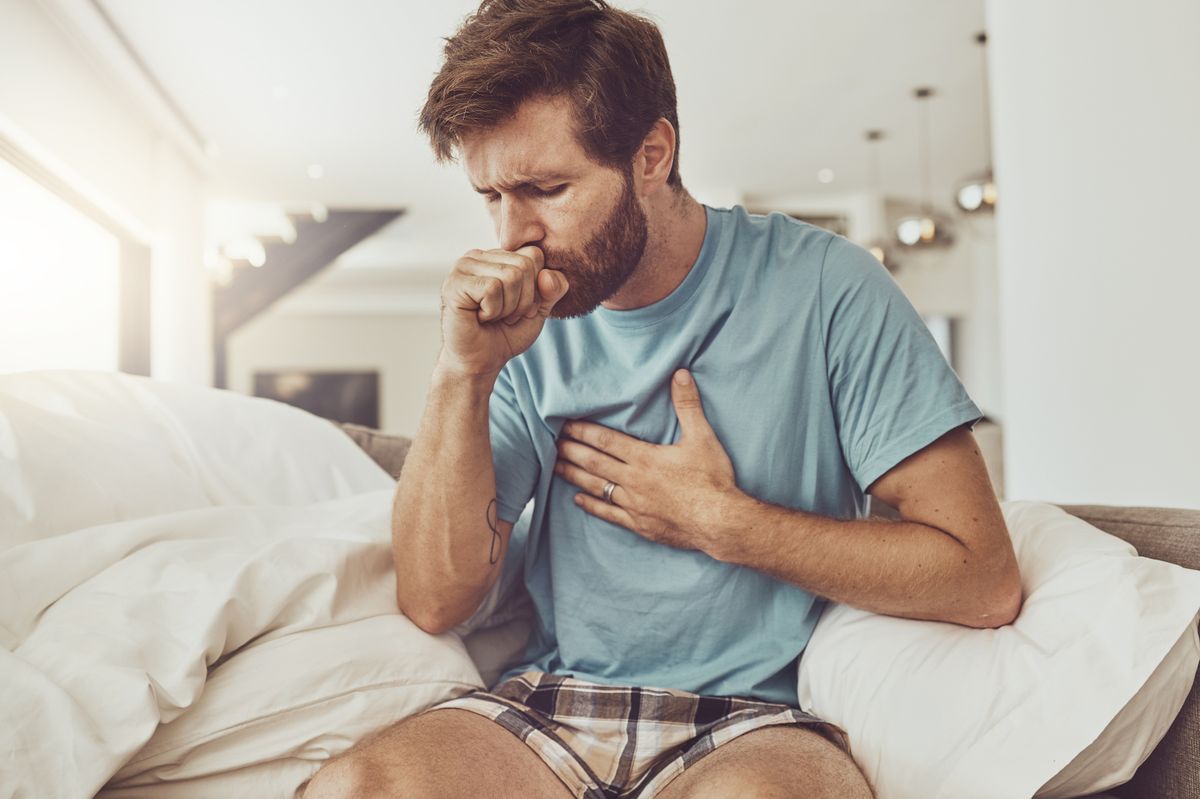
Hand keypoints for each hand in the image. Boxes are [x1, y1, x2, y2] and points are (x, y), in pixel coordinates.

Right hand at [438, 245, 569, 377]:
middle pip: (525, 265)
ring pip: (510, 276)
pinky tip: (479, 317)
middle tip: (504, 315)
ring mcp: (463, 267)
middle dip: (523, 299)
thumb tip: (547, 275)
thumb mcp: (539, 309)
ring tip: (491, 316)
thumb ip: (553, 289)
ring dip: (508, 307)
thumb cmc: (505, 334)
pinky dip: (493, 311)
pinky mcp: (455, 283)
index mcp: (496, 256)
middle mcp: (478, 255)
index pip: (534, 255)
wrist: (480, 362)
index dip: (535, 288)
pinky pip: (492, 288)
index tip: (518, 307)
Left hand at [554, 369, 741, 554]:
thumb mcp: (702, 438)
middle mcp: (634, 481)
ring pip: (597, 487)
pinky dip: (591, 506)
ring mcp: (634, 505)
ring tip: (555, 466)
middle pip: (595, 463)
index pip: (606, 442)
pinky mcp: (639, 525)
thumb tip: (679, 375)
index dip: (584, 432)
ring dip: (574, 475)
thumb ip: (687, 406)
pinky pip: (609, 514)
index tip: (565, 425)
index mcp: (646, 459)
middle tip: (552, 442)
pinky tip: (577, 499)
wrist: (721, 522)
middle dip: (571, 451)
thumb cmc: (713, 480)